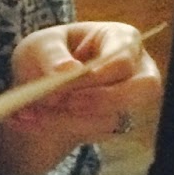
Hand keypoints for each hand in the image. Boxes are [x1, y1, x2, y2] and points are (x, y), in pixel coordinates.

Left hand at [0, 21, 161, 174]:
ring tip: (30, 111)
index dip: (103, 72)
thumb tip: (68, 70)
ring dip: (66, 118)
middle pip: (143, 89)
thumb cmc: (47, 54)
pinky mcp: (111, 127)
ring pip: (111, 117)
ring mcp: (127, 102)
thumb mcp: (41, 45)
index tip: (72, 80)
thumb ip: (52, 55)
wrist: (36, 85)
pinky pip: (92, 134)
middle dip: (102, 100)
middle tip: (64, 102)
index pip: (125, 58)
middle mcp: (135, 71)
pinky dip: (57, 128)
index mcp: (121, 39)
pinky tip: (30, 120)